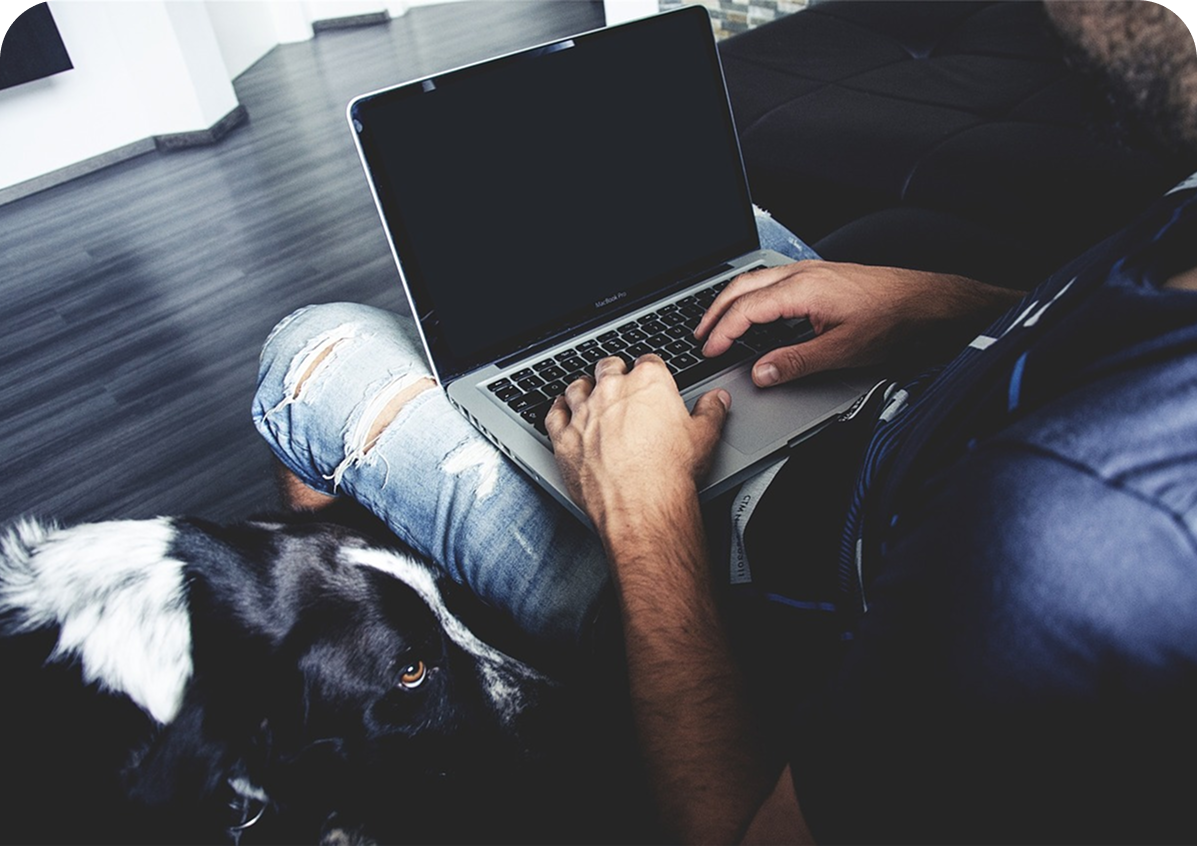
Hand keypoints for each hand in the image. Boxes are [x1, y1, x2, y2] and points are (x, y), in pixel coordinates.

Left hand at [545, 355, 729, 530]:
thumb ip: (711, 411)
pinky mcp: (564, 437)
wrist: (641, 505)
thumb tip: (717, 399)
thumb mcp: (705, 437)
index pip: (647, 362)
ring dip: (583, 387)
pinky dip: (557, 409)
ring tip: (587, 391)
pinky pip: (554, 415)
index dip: (649, 370)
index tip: (650, 377)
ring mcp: (584, 413)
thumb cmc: (671, 472)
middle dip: (614, 372)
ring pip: (577, 387)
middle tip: (618, 381)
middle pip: (608, 368)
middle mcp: (612, 391)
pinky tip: (560, 409)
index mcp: (648, 383)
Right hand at [695, 260, 1021, 386]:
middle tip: (700, 336)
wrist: (927, 301)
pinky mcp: (821, 275)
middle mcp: (802, 274)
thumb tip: (760, 374)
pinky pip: (773, 280)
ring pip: (756, 280)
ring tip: (719, 323)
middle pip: (742, 287)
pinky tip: (756, 312)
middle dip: (715, 311)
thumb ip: (796, 363)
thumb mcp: (842, 350)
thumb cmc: (893, 320)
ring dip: (732, 301)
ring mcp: (811, 271)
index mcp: (802, 289)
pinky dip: (753, 296)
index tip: (709, 351)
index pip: (746, 310)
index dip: (722, 332)